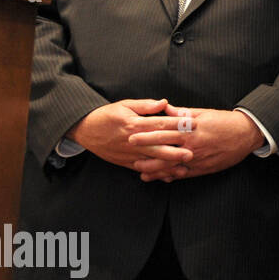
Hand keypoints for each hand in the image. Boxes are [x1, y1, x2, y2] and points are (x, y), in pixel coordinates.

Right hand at [67, 98, 192, 174]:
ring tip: (184, 168)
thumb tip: (164, 102)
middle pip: (157, 146)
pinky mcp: (125, 162)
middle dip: (175, 150)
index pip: (160, 124)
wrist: (86, 129)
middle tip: (192, 152)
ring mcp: (129, 153)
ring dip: (168, 166)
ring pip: (151, 161)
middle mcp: (133, 140)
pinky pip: (143, 169)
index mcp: (134, 124)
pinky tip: (169, 176)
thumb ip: (146, 105)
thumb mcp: (125, 105)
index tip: (193, 124)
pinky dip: (155, 173)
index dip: (177, 125)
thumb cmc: (108, 115)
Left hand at [126, 106, 262, 181]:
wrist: (246, 134)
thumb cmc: (225, 122)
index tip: (132, 133)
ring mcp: (197, 158)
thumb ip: (182, 113)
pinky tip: (161, 178)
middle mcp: (192, 144)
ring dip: (155, 168)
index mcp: (191, 128)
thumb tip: (165, 108)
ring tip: (140, 170)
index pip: (164, 130)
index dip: (147, 133)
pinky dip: (171, 176)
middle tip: (129, 151)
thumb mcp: (204, 113)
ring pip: (172, 165)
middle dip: (145, 150)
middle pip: (164, 148)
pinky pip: (184, 174)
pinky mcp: (204, 168)